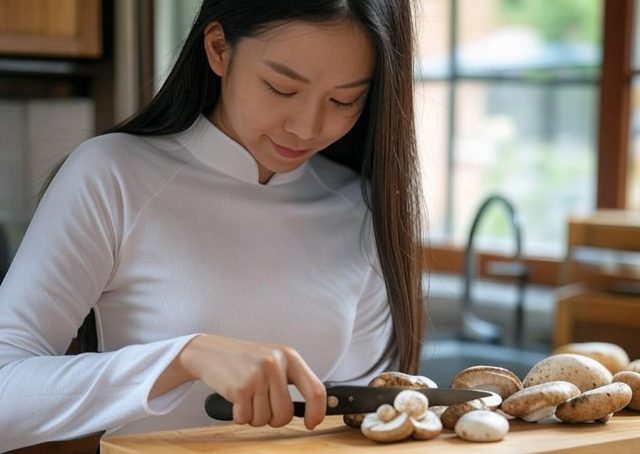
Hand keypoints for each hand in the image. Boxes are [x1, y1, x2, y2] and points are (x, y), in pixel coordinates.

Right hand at [169, 334, 325, 428]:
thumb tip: (313, 409)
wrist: (210, 351)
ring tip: (247, 397)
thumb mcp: (274, 360)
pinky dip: (240, 415)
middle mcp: (275, 363)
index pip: (315, 389)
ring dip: (254, 416)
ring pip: (265, 419)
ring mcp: (257, 375)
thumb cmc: (245, 360)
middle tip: (263, 407)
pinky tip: (236, 399)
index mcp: (290, 356)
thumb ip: (292, 379)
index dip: (317, 412)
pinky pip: (245, 418)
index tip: (311, 423)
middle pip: (285, 413)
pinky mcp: (240, 388)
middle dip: (274, 419)